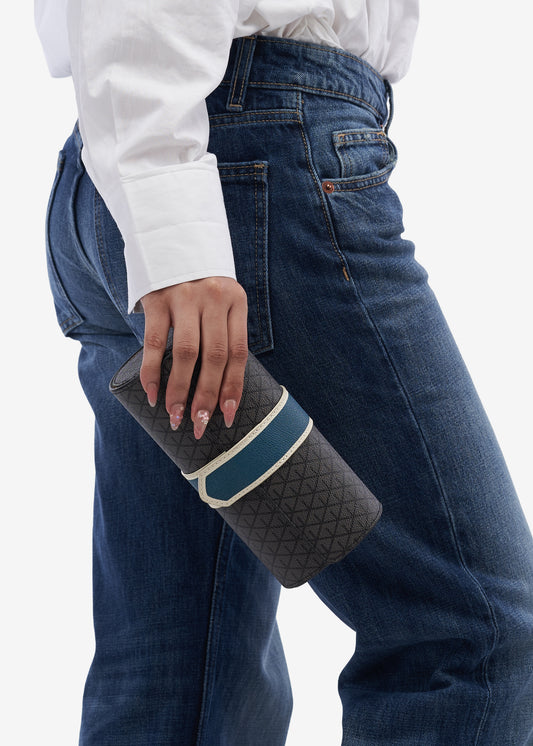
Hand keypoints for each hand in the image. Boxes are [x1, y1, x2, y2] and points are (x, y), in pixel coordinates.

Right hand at [139, 277, 247, 438]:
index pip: (237, 352)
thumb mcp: (220, 299)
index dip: (232, 387)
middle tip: (199, 424)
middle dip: (207, 396)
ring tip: (176, 416)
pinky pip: (155, 343)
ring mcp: (185, 297)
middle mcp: (214, 298)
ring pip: (187, 354)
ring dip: (180, 390)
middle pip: (214, 357)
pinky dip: (153, 372)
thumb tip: (219, 385)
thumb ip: (222, 330)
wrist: (172, 238)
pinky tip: (152, 393)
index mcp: (236, 302)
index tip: (227, 415)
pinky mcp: (157, 298)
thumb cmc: (199, 283)